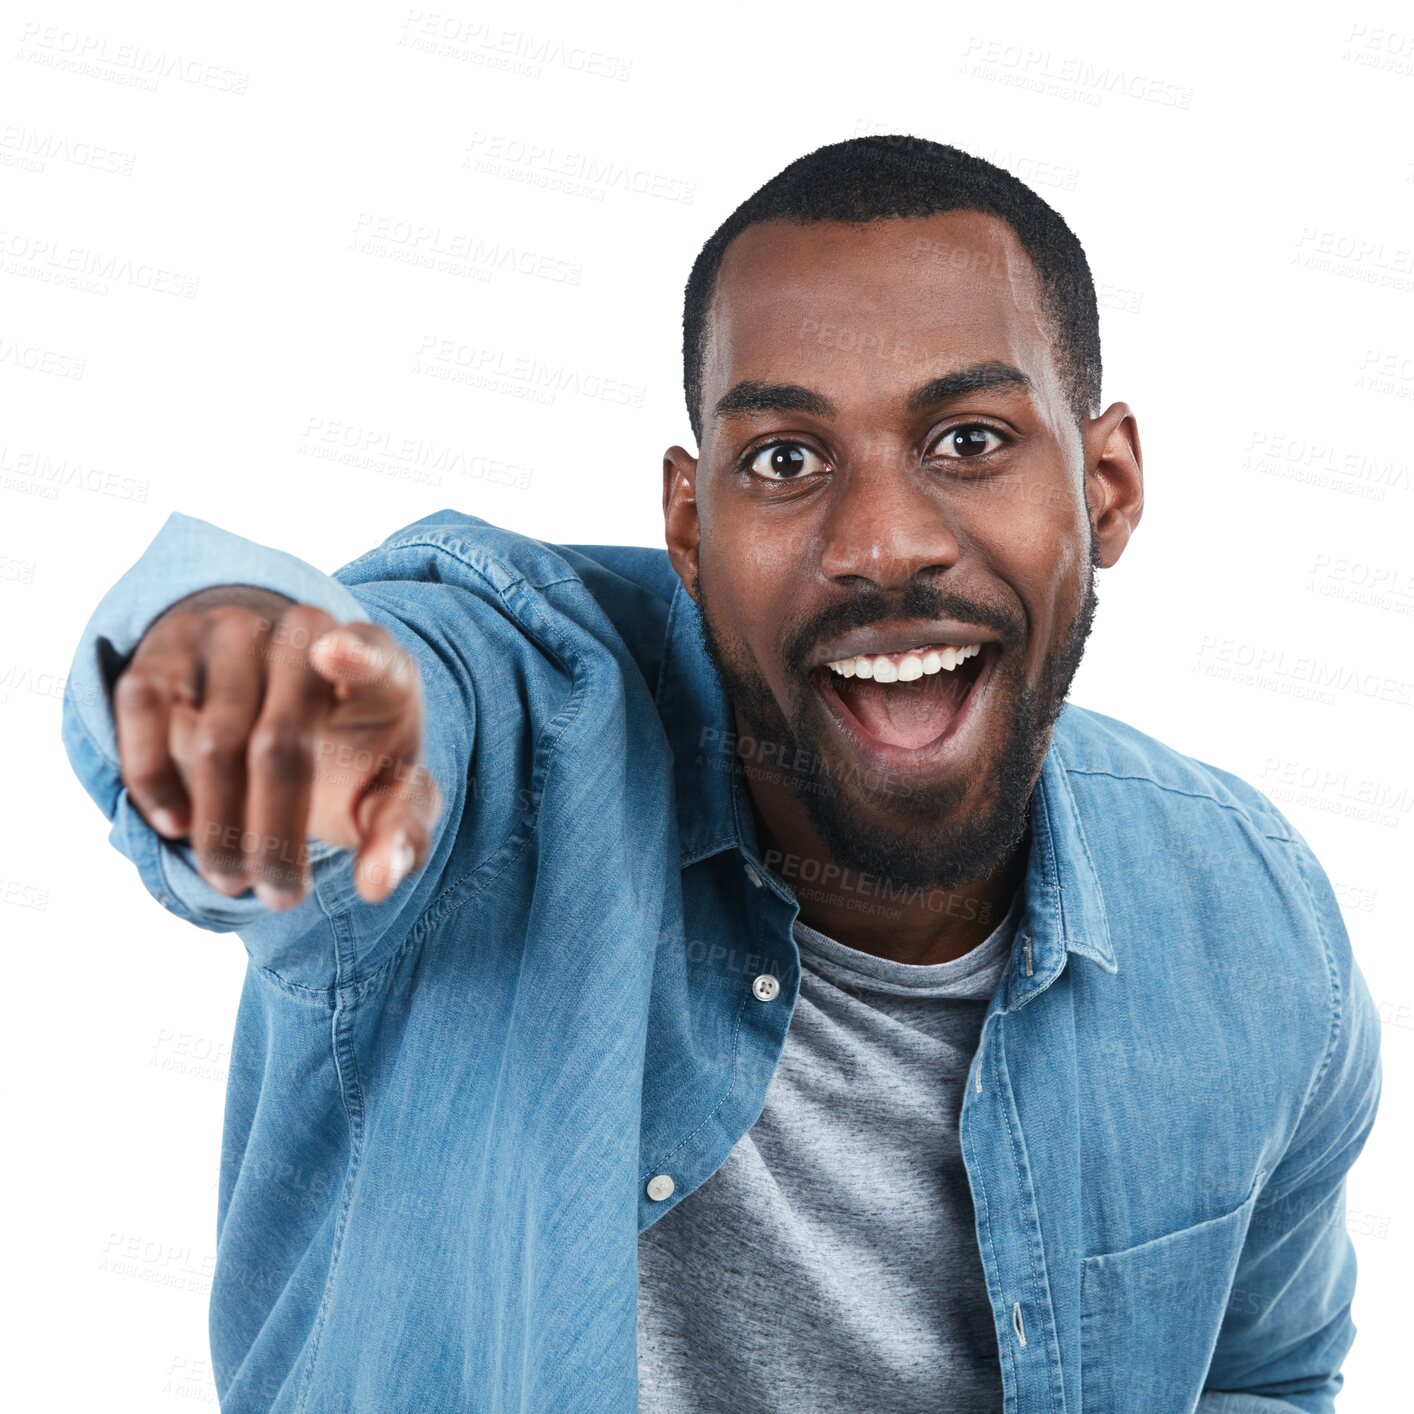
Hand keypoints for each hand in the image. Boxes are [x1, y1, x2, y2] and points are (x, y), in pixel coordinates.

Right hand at [113, 593, 442, 907]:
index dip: (357, 656)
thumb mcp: (390, 793)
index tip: (337, 654)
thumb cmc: (351, 752)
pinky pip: (143, 705)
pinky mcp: (169, 645)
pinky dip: (152, 773)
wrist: (280, 697)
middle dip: (277, 835)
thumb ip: (400, 836)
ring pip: (215, 738)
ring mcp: (233, 631)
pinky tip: (176, 824)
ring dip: (220, 826)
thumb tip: (376, 884)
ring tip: (232, 880)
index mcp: (380, 666)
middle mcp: (304, 633)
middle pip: (283, 741)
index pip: (373, 654)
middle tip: (280, 899)